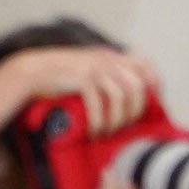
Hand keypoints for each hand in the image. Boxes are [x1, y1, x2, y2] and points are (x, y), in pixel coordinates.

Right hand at [12, 43, 157, 133]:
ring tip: (106, 131)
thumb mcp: (90, 72)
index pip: (145, 65)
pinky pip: (99, 103)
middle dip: (134, 113)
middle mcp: (106, 59)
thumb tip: (131, 100)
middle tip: (121, 127)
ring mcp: (94, 67)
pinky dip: (98, 121)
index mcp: (111, 56)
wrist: (33, 71)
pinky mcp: (81, 77)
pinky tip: (93, 130)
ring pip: (121, 97)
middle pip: (137, 87)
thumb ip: (109, 78)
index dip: (154, 85)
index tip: (151, 104)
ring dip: (116, 120)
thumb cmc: (62, 78)